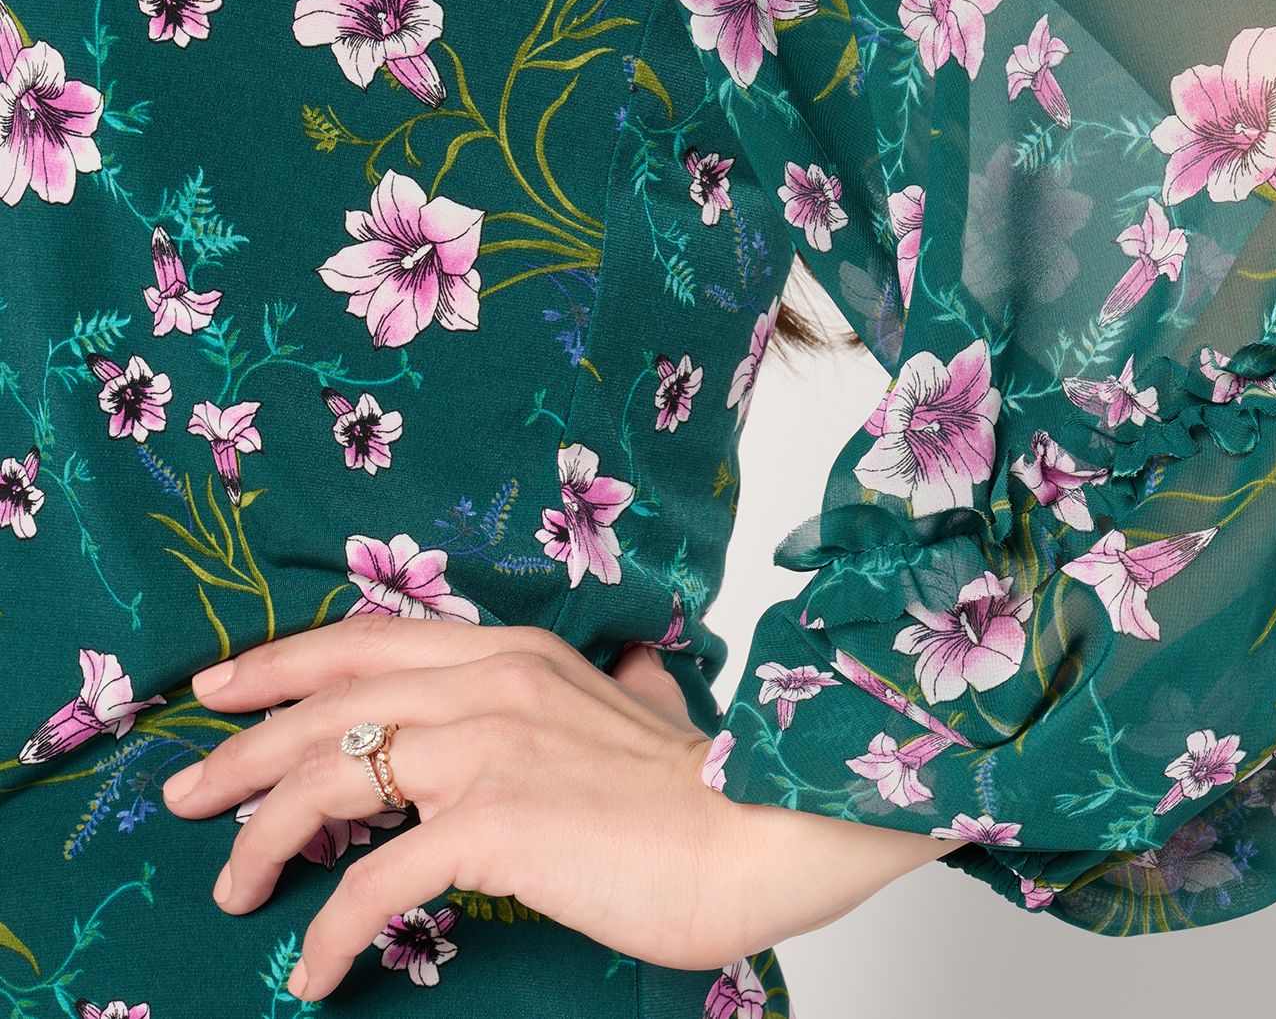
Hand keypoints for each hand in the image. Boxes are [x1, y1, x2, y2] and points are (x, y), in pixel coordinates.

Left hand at [161, 617, 956, 1000]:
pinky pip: (373, 880)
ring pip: (329, 778)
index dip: (282, 662)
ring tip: (231, 890)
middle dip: (238, 749)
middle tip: (181, 795)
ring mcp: (491, 747)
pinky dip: (327, 930)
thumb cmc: (704, 790)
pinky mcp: (495, 823)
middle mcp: (494, 682)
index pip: (370, 639)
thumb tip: (629, 667)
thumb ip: (620, 683)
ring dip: (260, 841)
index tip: (219, 689)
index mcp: (517, 651)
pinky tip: (314, 969)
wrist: (761, 832)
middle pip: (327, 701)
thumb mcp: (644, 709)